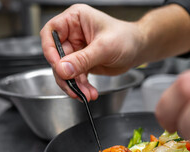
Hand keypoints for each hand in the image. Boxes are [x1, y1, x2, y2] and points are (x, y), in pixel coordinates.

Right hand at [41, 4, 189, 101]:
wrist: (140, 49)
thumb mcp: (104, 48)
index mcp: (75, 19)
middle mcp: (73, 33)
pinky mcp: (83, 63)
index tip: (57, 66)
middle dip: (65, 74)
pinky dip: (81, 87)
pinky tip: (89, 93)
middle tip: (72, 87)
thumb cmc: (127, 38)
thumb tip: (62, 69)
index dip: (50, 50)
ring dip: (74, 84)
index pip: (51, 33)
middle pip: (56, 56)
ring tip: (85, 95)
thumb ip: (83, 59)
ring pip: (65, 69)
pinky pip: (76, 76)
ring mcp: (78, 49)